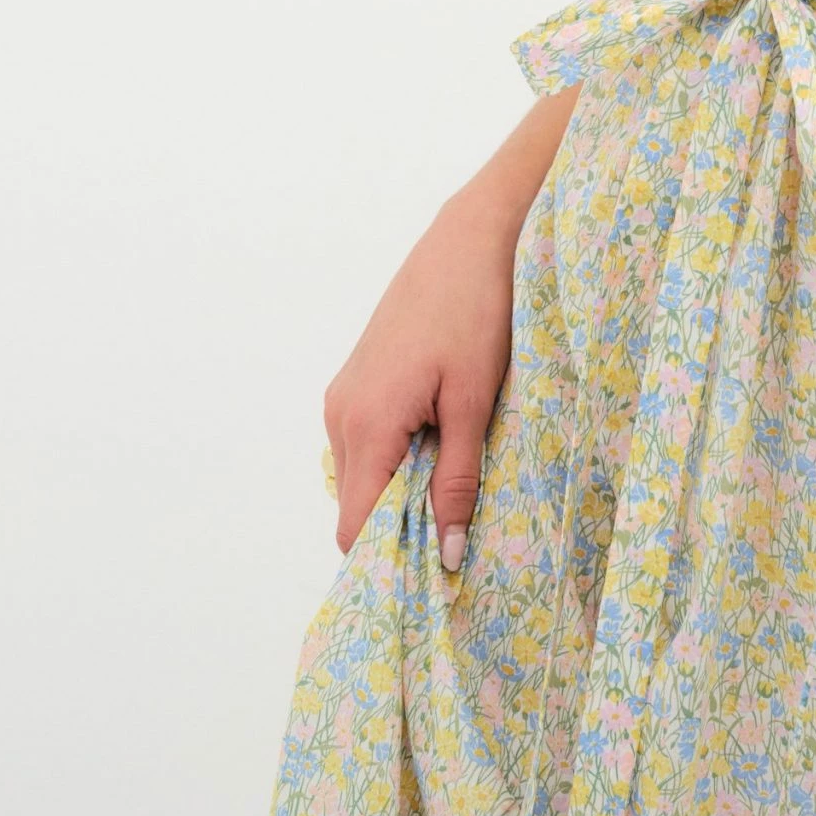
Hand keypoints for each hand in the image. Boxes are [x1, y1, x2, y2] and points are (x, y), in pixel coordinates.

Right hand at [323, 184, 521, 569]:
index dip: (389, 561)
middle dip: (400, 527)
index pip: (355, 528)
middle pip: (356, 504)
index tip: (434, 576)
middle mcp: (340, 414)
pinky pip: (366, 442)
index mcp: (365, 425)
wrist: (468, 239)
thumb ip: (457, 482)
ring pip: (362, 474)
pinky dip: (397, 456)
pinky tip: (440, 438)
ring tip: (456, 475)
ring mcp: (344, 394)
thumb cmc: (475, 314)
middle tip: (458, 528)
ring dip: (401, 488)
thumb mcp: (472, 403)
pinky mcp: (357, 379)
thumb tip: (448, 556)